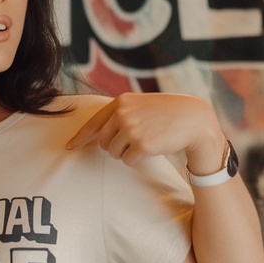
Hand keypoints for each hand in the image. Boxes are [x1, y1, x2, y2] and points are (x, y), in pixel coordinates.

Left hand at [65, 93, 224, 171]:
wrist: (194, 119)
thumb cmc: (167, 113)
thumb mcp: (141, 106)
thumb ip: (121, 115)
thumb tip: (97, 136)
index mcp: (121, 102)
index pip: (94, 122)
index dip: (81, 137)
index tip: (70, 146)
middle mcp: (123, 114)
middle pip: (103, 142)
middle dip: (114, 147)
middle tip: (133, 142)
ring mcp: (132, 129)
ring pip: (114, 153)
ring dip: (126, 153)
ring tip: (145, 142)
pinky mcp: (142, 145)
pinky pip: (127, 161)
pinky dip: (137, 160)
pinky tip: (151, 148)